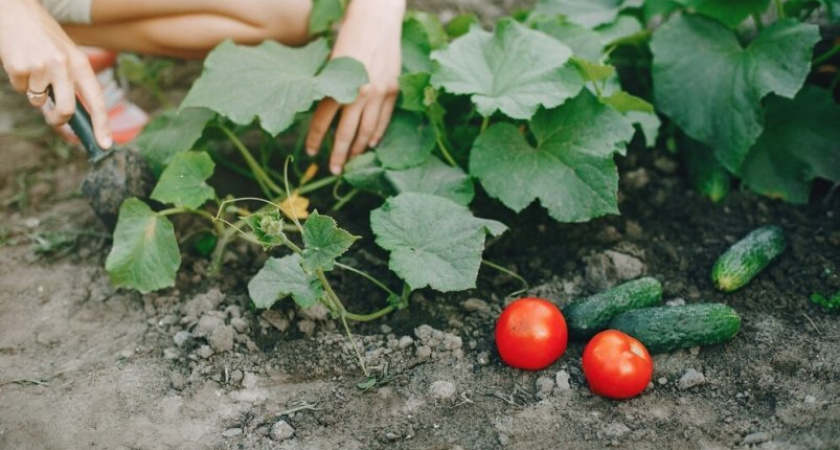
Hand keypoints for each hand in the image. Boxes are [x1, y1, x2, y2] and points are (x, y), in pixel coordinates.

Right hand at [0, 0, 111, 147]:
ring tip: (33, 67)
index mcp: (81, 64)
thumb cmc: (44, 36)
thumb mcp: (67, 55)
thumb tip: (70, 116)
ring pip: (37, 99)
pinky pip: (20, 89)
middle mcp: (64, 66)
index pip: (97, 100)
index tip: (105, 144)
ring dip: (34, 91)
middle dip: (58, 120)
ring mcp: (40, 67)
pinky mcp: (19, 68)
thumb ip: (71, 82)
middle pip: (66, 110)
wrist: (15, 11)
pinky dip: (19, 81)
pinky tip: (20, 61)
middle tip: (53, 118)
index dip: (102, 125)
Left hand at [305, 0, 404, 174]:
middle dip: (338, 154)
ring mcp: (379, 93)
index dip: (315, 139)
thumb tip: (323, 112)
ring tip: (351, 162)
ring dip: (358, 149)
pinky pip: (384, 119)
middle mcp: (360, 93)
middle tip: (333, 170)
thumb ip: (329, 88)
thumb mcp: (332, 62)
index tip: (311, 152)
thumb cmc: (349, 35)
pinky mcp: (393, 89)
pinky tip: (370, 145)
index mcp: (339, 85)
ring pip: (367, 131)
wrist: (377, 20)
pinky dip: (377, 134)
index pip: (323, 121)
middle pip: (346, 133)